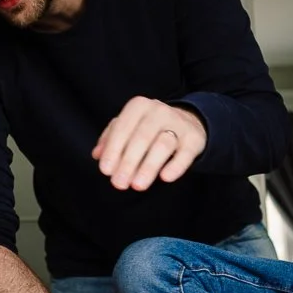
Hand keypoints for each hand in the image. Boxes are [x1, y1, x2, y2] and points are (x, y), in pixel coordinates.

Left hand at [92, 97, 206, 190]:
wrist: (187, 122)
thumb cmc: (148, 128)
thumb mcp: (128, 127)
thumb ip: (111, 139)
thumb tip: (98, 155)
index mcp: (138, 106)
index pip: (122, 128)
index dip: (113, 150)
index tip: (106, 171)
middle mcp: (159, 111)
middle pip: (142, 137)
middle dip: (128, 162)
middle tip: (119, 183)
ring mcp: (178, 124)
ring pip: (163, 145)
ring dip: (148, 166)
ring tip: (137, 185)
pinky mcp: (194, 139)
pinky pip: (185, 153)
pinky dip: (176, 166)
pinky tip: (165, 178)